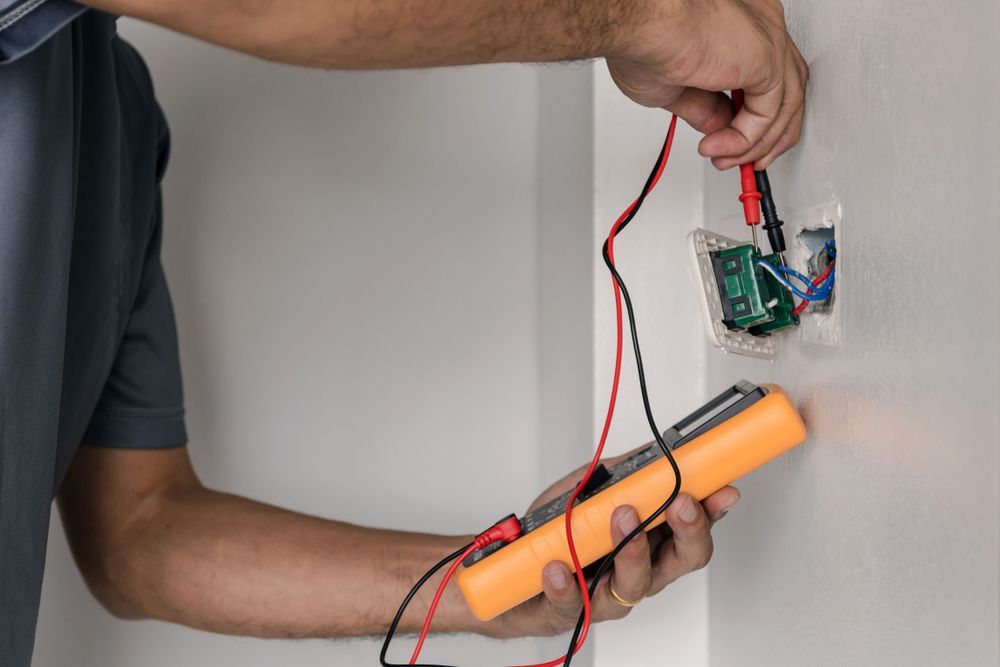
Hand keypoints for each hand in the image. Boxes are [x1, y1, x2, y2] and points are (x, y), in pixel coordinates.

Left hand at [493, 447, 739, 637]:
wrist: (506, 565)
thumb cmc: (556, 529)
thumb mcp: (593, 488)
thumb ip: (627, 473)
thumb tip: (658, 450)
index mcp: (651, 543)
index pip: (695, 531)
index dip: (713, 512)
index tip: (721, 490)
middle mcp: (638, 570)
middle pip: (683, 561)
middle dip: (689, 531)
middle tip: (680, 503)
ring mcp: (606, 593)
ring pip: (635, 583)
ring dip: (632, 548)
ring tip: (620, 517)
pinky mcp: (570, 609)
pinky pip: (573, 601)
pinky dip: (566, 583)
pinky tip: (558, 565)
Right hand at [606, 0, 807, 169]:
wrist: (641, 25)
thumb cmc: (646, 38)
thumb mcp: (678, 88)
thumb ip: (706, 109)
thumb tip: (720, 129)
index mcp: (744, 26)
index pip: (768, 76)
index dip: (755, 116)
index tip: (735, 142)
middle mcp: (761, 26)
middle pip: (788, 89)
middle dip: (770, 134)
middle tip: (746, 160)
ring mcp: (768, 39)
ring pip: (785, 104)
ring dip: (759, 143)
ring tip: (727, 160)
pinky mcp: (768, 58)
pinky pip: (770, 113)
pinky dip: (748, 139)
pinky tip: (723, 147)